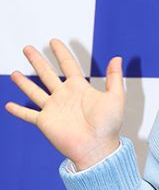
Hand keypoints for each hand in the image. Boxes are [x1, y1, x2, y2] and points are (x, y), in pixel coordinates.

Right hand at [4, 39, 124, 169]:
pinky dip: (18, 110)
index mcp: (80, 88)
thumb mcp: (115, 97)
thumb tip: (117, 58)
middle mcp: (64, 96)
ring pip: (35, 91)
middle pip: (47, 74)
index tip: (53, 41)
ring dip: (24, 83)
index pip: (68, 65)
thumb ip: (114, 78)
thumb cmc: (109, 125)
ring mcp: (53, 109)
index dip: (61, 53)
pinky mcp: (45, 122)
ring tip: (14, 73)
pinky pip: (28, 115)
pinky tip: (8, 106)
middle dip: (37, 61)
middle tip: (27, 48)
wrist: (97, 148)